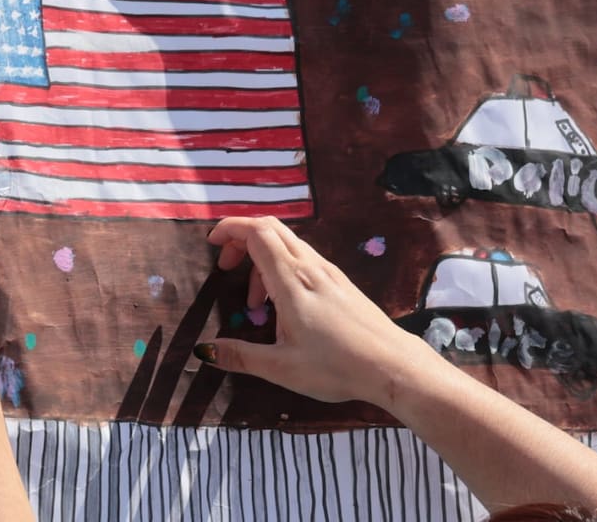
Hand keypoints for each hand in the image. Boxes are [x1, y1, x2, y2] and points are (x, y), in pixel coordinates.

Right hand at [194, 216, 437, 405]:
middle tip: (226, 268)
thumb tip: (204, 352)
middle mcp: (310, 267)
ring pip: (288, 243)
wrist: (393, 365)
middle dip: (241, 238)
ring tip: (256, 301)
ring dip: (262, 258)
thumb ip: (240, 356)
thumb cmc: (337, 366)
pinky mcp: (340, 281)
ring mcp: (328, 271)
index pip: (256, 232)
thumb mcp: (282, 368)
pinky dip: (281, 267)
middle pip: (270, 228)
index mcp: (291, 281)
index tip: (212, 244)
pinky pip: (303, 258)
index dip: (230, 229)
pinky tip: (283, 305)